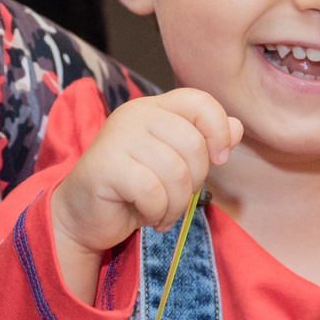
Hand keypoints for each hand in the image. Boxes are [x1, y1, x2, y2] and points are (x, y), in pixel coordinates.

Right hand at [46, 89, 240, 303]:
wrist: (82, 215)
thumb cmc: (130, 189)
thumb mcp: (174, 164)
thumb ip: (203, 144)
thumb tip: (238, 128)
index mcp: (154, 108)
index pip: (200, 102)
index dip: (219, 130)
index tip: (219, 159)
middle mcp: (134, 115)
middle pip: (194, 143)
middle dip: (195, 182)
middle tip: (177, 198)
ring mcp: (118, 138)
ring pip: (176, 172)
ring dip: (176, 205)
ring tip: (163, 213)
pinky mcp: (106, 166)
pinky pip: (152, 191)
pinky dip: (157, 213)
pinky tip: (148, 218)